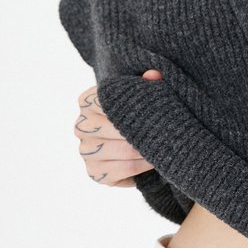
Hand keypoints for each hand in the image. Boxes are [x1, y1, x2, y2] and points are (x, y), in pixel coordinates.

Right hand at [74, 69, 162, 187]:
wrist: (130, 138)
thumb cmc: (135, 111)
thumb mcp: (140, 93)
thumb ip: (147, 82)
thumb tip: (154, 75)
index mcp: (87, 101)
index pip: (111, 102)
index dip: (138, 108)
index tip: (158, 112)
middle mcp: (81, 125)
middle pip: (117, 129)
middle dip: (145, 132)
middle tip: (166, 133)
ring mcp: (84, 151)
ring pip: (121, 151)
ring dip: (145, 151)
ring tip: (162, 147)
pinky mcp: (93, 172)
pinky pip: (120, 171)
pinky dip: (140, 167)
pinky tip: (152, 162)